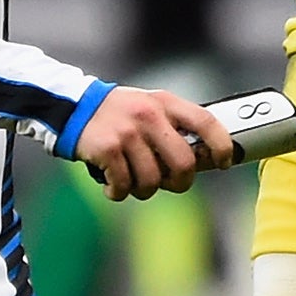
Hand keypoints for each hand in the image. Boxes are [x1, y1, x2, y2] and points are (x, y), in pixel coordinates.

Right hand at [74, 87, 234, 201]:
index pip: (206, 122)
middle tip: (170, 183)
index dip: (222, 146)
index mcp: (165, 103)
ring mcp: (128, 132)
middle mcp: (149, 115)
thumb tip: (205, 159)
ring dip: (143, 190)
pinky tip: (114, 184)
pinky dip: (119, 192)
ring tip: (133, 181)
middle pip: (184, 164)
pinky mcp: (108, 149)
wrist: (71, 106)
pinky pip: (124, 186)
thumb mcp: (149, 107)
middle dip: (180, 182)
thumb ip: (174, 127)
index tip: (224, 163)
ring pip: (153, 181)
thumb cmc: (118, 114)